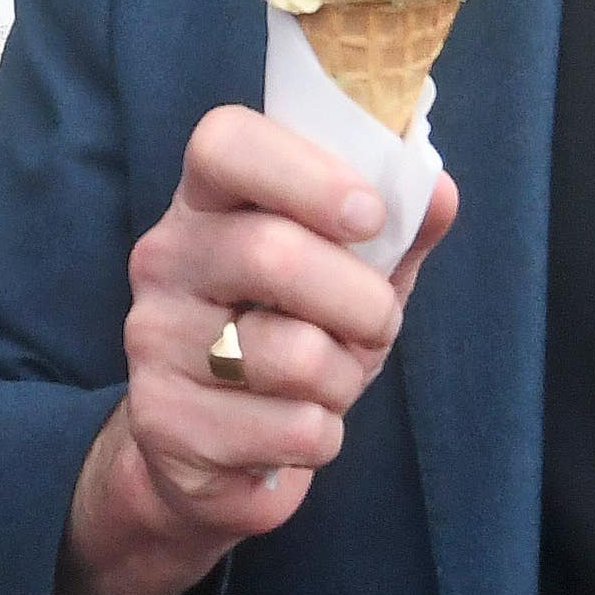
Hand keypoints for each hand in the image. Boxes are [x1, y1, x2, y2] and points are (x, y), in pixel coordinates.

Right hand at [54, 107, 460, 594]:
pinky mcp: (162, 419)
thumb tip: (440, 194)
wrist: (212, 452)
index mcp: (207, 201)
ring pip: (292, 354)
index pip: (225, 142)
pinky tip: (291, 429)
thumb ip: (395, 232)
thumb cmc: (290, 339)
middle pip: (272, 253)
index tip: (369, 215)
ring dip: (344, 378)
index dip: (307, 172)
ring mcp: (154, 338)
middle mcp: (165, 257)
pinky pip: (291, 429)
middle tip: (376, 323)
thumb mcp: (347, 277)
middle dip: (361, 300)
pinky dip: (321, 436)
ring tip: (328, 382)